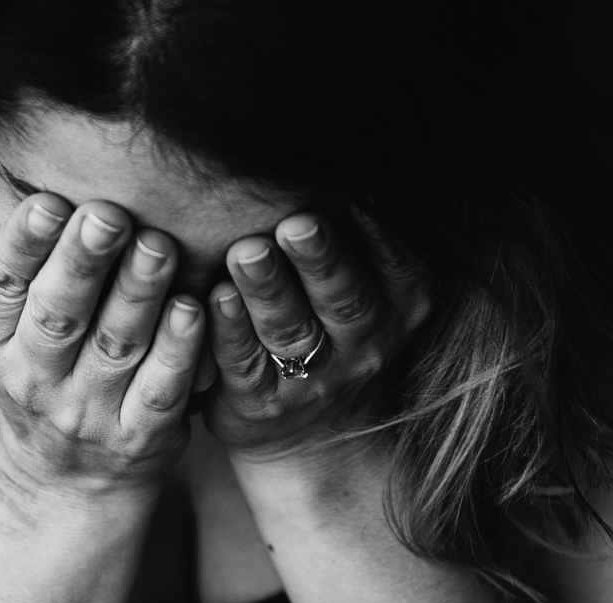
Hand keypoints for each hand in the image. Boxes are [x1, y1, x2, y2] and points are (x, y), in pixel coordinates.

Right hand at [0, 159, 204, 497]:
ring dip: (138, 295)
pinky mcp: (140, 436)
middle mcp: (33, 377)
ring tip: (159, 246)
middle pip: (59, 315)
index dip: (22, 245)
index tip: (48, 201)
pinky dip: (178, 351)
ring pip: (115, 347)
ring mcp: (88, 411)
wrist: (66, 478)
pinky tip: (194, 309)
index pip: (0, 286)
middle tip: (110, 214)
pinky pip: (160, 390)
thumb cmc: (26, 366)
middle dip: (83, 263)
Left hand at [203, 206, 429, 461]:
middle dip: (320, 260)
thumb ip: (359, 239)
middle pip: (344, 299)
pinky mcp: (260, 402)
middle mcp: (364, 345)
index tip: (356, 196)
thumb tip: (332, 155)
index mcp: (398, 307)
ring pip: (291, 331)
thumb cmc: (337, 334)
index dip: (377, 235)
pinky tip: (213, 298)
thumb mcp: (373, 293)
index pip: (396, 268)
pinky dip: (229, 331)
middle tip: (297, 223)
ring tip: (246, 252)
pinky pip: (244, 364)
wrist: (314, 437)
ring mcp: (314, 379)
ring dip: (268, 290)